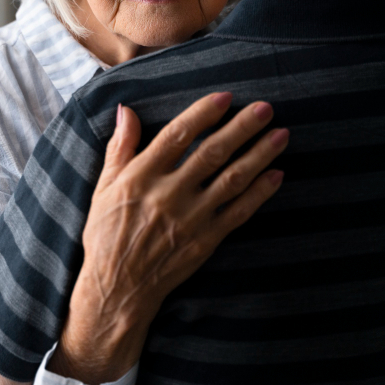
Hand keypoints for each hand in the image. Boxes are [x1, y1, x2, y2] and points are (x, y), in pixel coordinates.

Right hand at [49, 92, 287, 383]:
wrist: (118, 287)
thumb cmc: (106, 233)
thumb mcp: (103, 187)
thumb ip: (120, 147)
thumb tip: (127, 109)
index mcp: (140, 177)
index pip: (177, 136)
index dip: (203, 113)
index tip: (225, 97)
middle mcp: (168, 194)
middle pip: (212, 153)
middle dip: (241, 128)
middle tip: (265, 108)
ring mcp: (190, 219)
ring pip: (231, 180)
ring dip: (259, 155)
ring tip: (280, 135)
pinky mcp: (206, 241)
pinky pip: (239, 212)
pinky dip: (260, 193)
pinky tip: (277, 175)